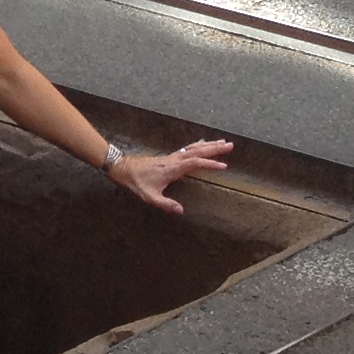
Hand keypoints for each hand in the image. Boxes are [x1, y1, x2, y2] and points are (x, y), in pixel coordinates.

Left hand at [110, 138, 235, 214]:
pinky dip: (197, 145)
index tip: (223, 166)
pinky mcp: (169, 157)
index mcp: (173, 169)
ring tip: (223, 142)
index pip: (195, 163)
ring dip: (209, 144)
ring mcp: (172, 157)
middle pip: (198, 151)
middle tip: (231, 145)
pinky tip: (202, 142)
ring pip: (193, 148)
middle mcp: (174, 160)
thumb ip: (165, 204)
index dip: (209, 163)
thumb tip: (181, 211)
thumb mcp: (149, 197)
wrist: (122, 168)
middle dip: (215, 148)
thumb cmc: (136, 182)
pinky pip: (187, 149)